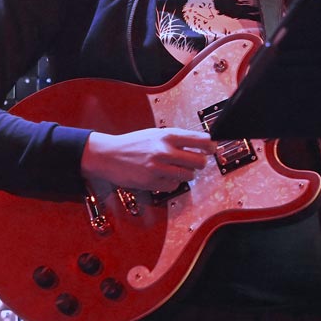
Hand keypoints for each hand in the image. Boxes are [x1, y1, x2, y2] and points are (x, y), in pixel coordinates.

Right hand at [80, 127, 215, 190]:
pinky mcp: (152, 182)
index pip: (201, 140)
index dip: (210, 146)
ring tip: (176, 169)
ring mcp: (158, 168)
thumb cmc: (133, 144)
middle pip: (199, 161)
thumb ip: (177, 138)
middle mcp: (164, 151)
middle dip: (199, 163)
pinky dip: (172, 183)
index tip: (212, 149)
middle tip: (194, 162)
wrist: (108, 155)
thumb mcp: (156, 134)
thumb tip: (203, 142)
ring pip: (189, 176)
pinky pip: (174, 186)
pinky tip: (163, 176)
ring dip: (186, 174)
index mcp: (167, 135)